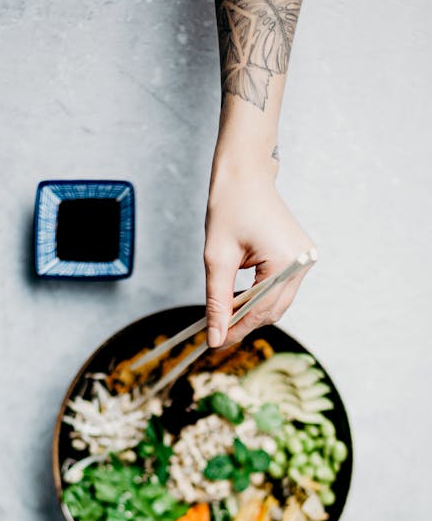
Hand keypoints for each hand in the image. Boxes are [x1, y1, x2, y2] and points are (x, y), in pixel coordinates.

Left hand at [204, 157, 315, 347]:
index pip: (261, 310)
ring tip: (225, 313)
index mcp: (287, 260)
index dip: (237, 330)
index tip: (215, 344)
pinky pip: (279, 288)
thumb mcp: (217, 257)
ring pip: (277, 302)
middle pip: (273, 310)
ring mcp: (304, 259)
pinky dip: (259, 296)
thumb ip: (217, 301)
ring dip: (252, 310)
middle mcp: (303, 262)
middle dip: (245, 323)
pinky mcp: (300, 256)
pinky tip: (239, 297)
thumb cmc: (229, 207)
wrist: (245, 176)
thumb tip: (215, 337)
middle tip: (216, 333)